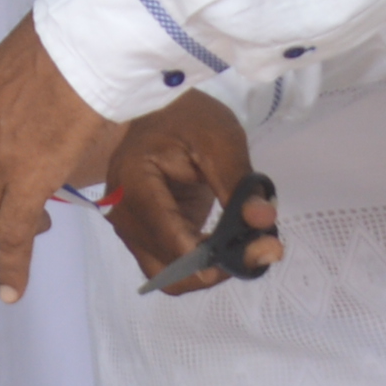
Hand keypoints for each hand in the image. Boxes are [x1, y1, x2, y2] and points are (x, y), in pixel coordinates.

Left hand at [0, 17, 121, 302]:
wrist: (82, 43)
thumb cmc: (57, 53)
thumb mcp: (3, 79)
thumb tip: (5, 133)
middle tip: (22, 194)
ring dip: (9, 222)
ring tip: (37, 214)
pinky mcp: (23, 183)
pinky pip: (14, 236)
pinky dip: (12, 267)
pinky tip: (11, 292)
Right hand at [106, 93, 280, 292]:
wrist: (160, 110)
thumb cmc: (187, 117)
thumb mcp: (221, 141)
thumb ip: (240, 185)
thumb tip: (263, 222)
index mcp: (134, 185)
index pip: (171, 240)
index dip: (216, 256)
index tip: (262, 248)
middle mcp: (122, 215)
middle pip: (169, 267)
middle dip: (218, 267)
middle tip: (262, 247)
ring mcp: (128, 228)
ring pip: (168, 276)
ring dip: (209, 271)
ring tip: (246, 246)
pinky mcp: (141, 234)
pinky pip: (168, 266)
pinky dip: (200, 265)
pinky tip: (226, 246)